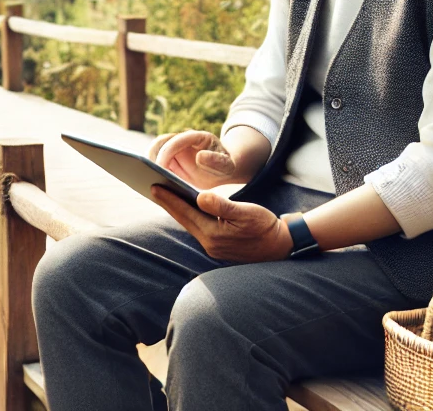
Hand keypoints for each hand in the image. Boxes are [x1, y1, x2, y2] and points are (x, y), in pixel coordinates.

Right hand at [147, 130, 251, 189]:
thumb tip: (200, 157)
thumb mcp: (227, 165)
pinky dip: (150, 170)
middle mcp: (182, 140)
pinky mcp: (169, 159)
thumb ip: (217, 161)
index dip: (167, 153)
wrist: (221, 169)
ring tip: (143, 179)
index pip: (178, 140)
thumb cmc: (225, 166)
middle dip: (152, 156)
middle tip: (147, 174)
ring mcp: (174, 149)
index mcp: (197, 137)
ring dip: (147, 162)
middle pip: (160, 142)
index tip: (160, 167)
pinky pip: (155, 162)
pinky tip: (148, 184)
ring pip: (154, 150)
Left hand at [151, 186, 292, 262]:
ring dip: (177, 210)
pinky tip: (185, 207)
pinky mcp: (218, 246)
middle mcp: (209, 243)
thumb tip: (200, 197)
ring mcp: (213, 246)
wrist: (280, 247)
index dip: (169, 199)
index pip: (186, 213)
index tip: (154, 186)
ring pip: (189, 224)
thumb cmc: (265, 227)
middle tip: (152, 187)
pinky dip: (189, 216)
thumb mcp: (246, 213)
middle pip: (183, 219)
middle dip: (168, 203)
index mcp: (214, 235)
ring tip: (164, 194)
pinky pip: (198, 228)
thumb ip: (221, 206)